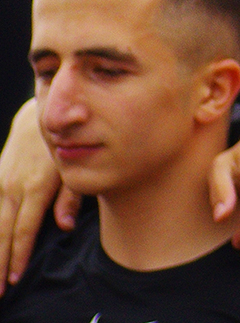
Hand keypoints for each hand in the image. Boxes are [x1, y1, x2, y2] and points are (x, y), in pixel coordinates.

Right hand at [0, 97, 70, 291]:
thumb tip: (65, 226)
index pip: (24, 230)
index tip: (14, 278)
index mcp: (36, 188)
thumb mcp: (74, 169)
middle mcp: (13, 188)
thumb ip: (70, 197)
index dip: (18, 256)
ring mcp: (0, 184)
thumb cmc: (65, 146)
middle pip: (2, 233)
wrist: (39, 119)